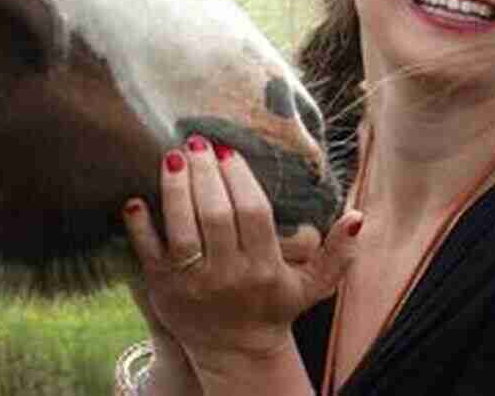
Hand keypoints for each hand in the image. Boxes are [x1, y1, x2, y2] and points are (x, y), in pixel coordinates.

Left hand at [123, 135, 362, 370]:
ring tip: (173, 155)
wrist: (236, 353)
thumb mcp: (312, 285)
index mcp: (264, 267)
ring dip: (175, 188)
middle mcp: (227, 275)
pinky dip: (139, 226)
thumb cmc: (274, 306)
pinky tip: (136, 198)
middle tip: (197, 140)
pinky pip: (147, 253)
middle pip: (215, 214)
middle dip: (204, 172)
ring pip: (180, 229)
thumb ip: (337, 252)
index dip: (239, 178)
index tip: (228, 150)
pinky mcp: (162, 289)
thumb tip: (359, 216)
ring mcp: (192, 283)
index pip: (251, 213)